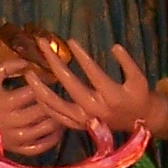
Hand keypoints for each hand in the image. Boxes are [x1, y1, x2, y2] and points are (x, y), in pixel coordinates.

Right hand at [0, 58, 64, 157]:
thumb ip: (7, 67)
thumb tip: (27, 62)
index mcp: (5, 102)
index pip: (33, 91)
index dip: (44, 83)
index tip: (50, 78)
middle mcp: (12, 121)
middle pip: (42, 111)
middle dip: (53, 101)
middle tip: (60, 94)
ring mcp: (16, 137)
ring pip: (45, 129)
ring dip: (57, 119)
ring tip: (62, 110)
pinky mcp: (19, 148)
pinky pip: (40, 147)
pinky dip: (52, 139)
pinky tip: (58, 129)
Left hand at [35, 40, 167, 140]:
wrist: (139, 122)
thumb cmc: (139, 96)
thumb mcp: (139, 77)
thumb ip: (127, 62)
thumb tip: (114, 47)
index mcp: (112, 95)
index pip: (93, 72)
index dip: (82, 56)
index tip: (71, 41)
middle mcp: (95, 108)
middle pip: (69, 84)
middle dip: (54, 62)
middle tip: (42, 45)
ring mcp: (85, 119)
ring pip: (56, 105)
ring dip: (40, 88)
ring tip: (29, 72)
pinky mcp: (79, 125)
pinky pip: (57, 117)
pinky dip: (44, 105)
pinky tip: (36, 92)